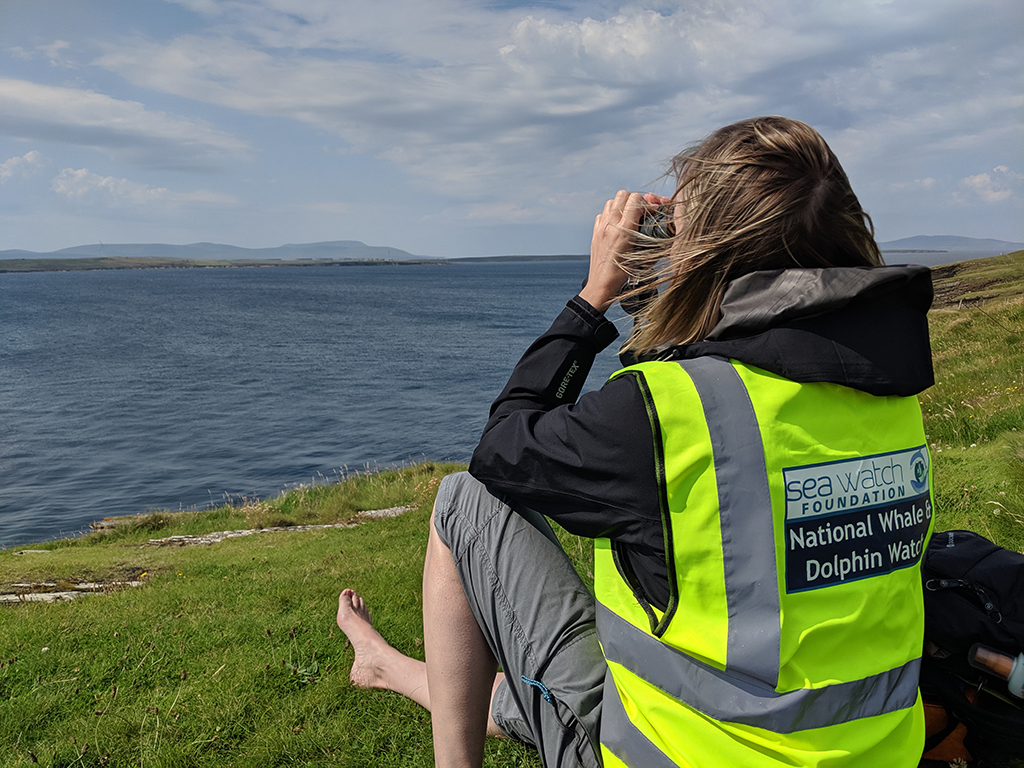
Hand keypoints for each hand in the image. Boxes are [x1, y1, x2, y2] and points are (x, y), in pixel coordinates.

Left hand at [580, 190, 670, 312]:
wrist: (602, 285)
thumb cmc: (624, 275)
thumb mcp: (644, 257)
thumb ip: (653, 238)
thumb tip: (661, 222)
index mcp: (625, 231)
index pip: (635, 199)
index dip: (647, 202)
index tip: (652, 211)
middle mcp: (611, 226)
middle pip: (623, 195)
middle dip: (635, 200)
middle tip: (642, 211)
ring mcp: (601, 228)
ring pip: (612, 201)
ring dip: (622, 205)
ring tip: (630, 217)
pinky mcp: (595, 232)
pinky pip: (603, 213)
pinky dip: (611, 214)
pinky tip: (617, 225)